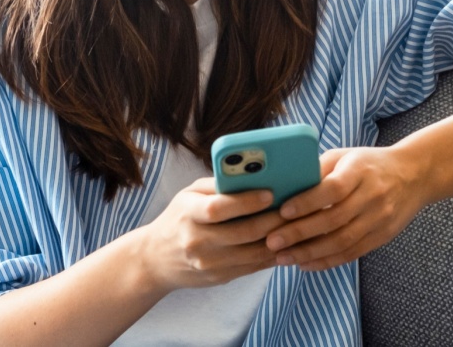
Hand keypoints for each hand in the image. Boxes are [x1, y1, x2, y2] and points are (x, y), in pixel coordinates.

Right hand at [137, 177, 285, 291]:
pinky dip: (272, 255)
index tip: (270, 193)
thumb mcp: (189, 194)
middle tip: (295, 209)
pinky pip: (253, 267)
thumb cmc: (179, 218)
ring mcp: (209, 263)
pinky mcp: (219, 277)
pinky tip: (286, 244)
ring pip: (253, 253)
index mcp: (189, 214)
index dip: (247, 201)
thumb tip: (255, 175)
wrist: (155, 260)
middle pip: (244, 232)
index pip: (219, 208)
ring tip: (297, 225)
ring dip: (279, 240)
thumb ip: (218, 184)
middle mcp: (197, 241)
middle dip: (274, 220)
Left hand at [264, 147, 425, 271]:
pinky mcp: (381, 236)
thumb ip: (318, 169)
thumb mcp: (344, 156)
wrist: (413, 176)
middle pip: (334, 219)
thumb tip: (284, 185)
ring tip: (283, 257)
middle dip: (300, 233)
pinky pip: (352, 253)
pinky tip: (305, 264)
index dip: (307, 201)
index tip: (283, 211)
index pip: (333, 189)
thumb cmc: (368, 164)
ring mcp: (379, 218)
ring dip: (310, 253)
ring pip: (342, 241)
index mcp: (360, 170)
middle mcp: (372, 196)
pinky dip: (327, 261)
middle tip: (272, 241)